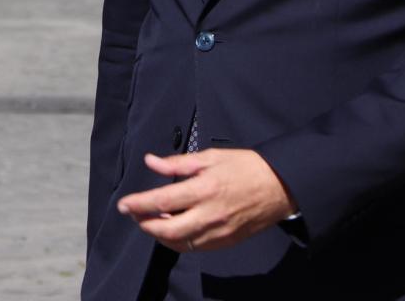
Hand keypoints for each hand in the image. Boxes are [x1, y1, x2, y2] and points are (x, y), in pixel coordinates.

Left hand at [116, 148, 295, 252]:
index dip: (139, 204)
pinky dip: (179, 241)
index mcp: (204, 189)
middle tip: (135, 214)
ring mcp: (219, 231)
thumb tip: (151, 162)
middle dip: (145, 224)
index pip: (162, 200)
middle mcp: (210, 214)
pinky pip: (196, 247)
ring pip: (180, 243)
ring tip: (154, 219)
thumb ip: (178, 163)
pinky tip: (174, 228)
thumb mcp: (211, 157)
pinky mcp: (227, 241)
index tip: (123, 204)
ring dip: (161, 234)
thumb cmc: (246, 166)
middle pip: (167, 229)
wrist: (280, 187)